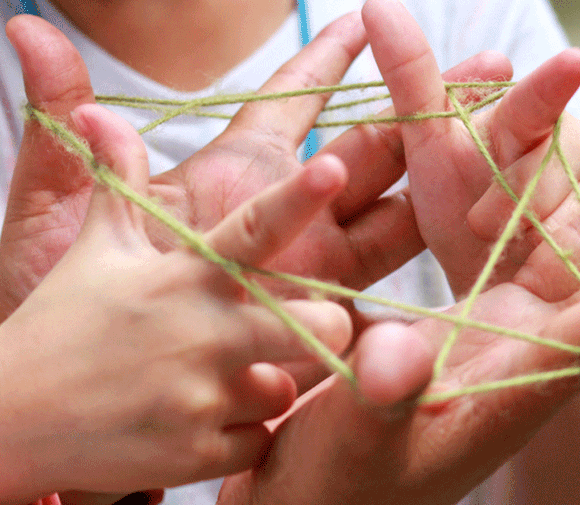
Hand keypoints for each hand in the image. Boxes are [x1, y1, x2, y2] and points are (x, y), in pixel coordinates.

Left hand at [0, 13, 511, 325]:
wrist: (79, 419)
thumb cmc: (57, 317)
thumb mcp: (61, 224)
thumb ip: (67, 140)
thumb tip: (28, 35)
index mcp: (230, 181)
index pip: (288, 104)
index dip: (327, 61)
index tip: (369, 18)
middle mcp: (286, 223)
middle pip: (369, 150)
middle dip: (426, 104)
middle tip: (487, 67)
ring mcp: (312, 275)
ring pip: (396, 213)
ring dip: (449, 173)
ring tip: (503, 134)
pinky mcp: (327, 329)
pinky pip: (390, 294)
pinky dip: (431, 264)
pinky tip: (480, 229)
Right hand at [0, 104, 351, 502]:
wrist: (10, 422)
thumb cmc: (63, 326)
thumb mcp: (96, 250)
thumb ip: (120, 183)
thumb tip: (100, 113)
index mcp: (185, 276)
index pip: (254, 229)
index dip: (299, 198)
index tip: (333, 171)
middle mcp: (203, 333)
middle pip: (320, 325)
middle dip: (323, 328)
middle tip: (293, 329)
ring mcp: (201, 396)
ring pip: (287, 389)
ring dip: (264, 385)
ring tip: (213, 380)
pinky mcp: (197, 453)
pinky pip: (259, 439)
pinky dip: (239, 433)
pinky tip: (196, 421)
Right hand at [217, 184, 579, 504]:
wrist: (319, 494)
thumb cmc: (337, 483)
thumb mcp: (355, 441)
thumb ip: (381, 402)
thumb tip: (402, 359)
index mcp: (512, 386)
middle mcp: (524, 354)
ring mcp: (502, 334)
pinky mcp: (474, 321)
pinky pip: (531, 254)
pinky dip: (562, 211)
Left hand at [360, 0, 579, 297]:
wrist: (499, 283)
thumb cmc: (460, 213)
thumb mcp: (428, 153)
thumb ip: (412, 84)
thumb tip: (376, 3)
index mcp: (524, 120)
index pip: (534, 103)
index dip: (551, 86)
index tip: (574, 62)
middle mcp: (577, 140)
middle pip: (554, 169)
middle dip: (513, 207)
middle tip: (483, 228)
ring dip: (547, 244)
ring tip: (524, 262)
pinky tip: (562, 274)